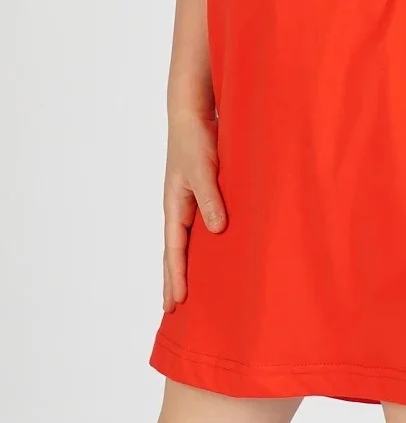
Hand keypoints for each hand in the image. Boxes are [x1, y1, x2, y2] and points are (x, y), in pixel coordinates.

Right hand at [161, 110, 226, 311]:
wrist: (192, 112)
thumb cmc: (195, 138)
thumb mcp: (203, 169)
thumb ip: (210, 198)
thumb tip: (216, 231)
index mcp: (175, 205)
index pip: (174, 250)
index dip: (176, 276)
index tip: (177, 303)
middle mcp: (179, 206)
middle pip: (174, 251)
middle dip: (172, 279)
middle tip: (171, 310)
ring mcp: (188, 200)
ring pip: (185, 241)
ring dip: (184, 264)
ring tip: (186, 289)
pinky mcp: (201, 191)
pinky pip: (197, 226)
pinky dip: (199, 244)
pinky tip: (209, 251)